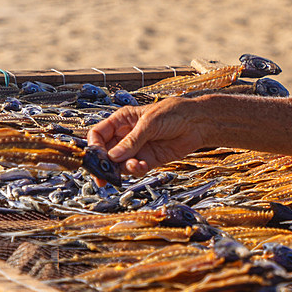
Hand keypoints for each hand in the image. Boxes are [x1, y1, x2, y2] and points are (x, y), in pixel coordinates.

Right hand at [87, 97, 208, 176]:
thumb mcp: (150, 123)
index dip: (94, 146)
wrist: (197, 123)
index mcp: (121, 121)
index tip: (97, 157)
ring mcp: (136, 149)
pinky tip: (142, 167)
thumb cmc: (173, 114)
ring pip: (119, 164)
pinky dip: (136, 171)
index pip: (98, 135)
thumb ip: (132, 141)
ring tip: (135, 165)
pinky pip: (134, 169)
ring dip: (123, 169)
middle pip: (105, 153)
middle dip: (104, 165)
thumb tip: (112, 157)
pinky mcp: (147, 160)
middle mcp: (125, 136)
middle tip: (102, 176)